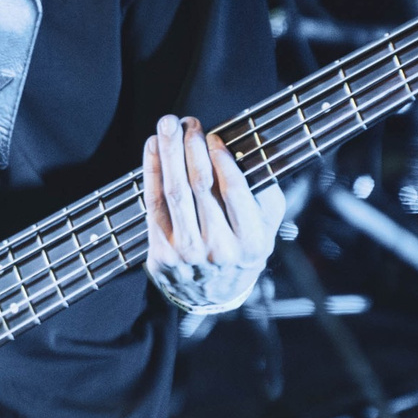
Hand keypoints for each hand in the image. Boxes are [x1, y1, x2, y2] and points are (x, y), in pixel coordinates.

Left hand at [143, 114, 283, 317]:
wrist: (212, 295)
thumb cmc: (241, 248)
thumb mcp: (266, 225)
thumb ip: (263, 190)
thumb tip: (251, 146)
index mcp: (252, 242)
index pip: (234, 191)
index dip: (221, 159)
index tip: (213, 135)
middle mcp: (220, 250)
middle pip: (200, 186)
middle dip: (191, 147)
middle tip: (187, 122)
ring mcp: (187, 254)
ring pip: (174, 192)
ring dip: (169, 153)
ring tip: (167, 124)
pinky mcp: (161, 254)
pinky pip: (153, 204)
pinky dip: (151, 171)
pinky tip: (153, 147)